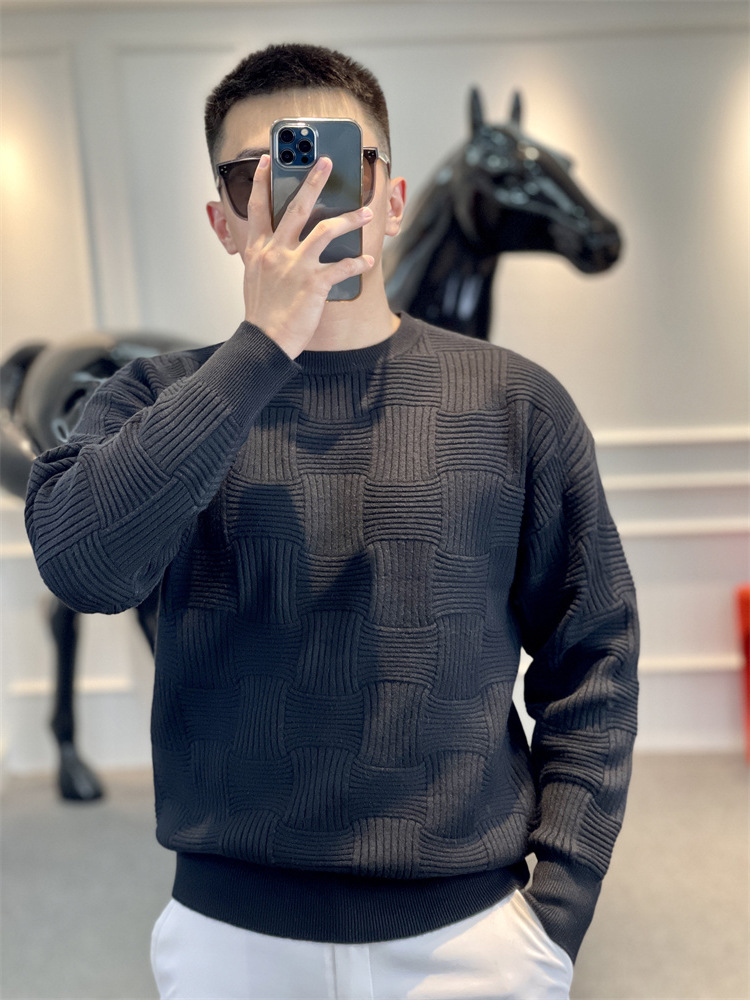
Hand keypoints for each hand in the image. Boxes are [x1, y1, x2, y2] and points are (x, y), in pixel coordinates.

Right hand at [242, 155, 374, 358]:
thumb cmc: (262, 314)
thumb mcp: (254, 278)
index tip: (267, 160)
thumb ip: (264, 257)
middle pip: (297, 207)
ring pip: (326, 230)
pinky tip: (369, 261)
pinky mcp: (314, 283)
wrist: (264, 342)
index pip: (257, 207)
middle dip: (313, 181)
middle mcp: (276, 252)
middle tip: (326, 162)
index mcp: (258, 249)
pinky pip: (342, 267)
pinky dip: (358, 263)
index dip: (260, 180)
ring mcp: (295, 266)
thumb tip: (275, 245)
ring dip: (350, 219)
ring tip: (366, 212)